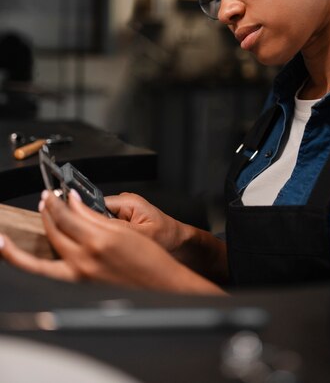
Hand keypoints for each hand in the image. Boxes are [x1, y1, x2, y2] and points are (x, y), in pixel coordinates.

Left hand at [0, 191, 223, 294]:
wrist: (161, 284)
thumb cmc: (149, 258)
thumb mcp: (123, 229)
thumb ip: (94, 216)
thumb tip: (75, 204)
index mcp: (98, 241)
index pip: (67, 215)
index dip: (57, 202)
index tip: (55, 194)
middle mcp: (84, 261)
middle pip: (53, 232)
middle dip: (46, 213)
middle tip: (44, 201)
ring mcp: (79, 277)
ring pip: (41, 261)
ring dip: (22, 248)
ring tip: (7, 239)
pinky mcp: (79, 287)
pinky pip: (49, 275)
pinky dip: (33, 268)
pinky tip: (23, 261)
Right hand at [104, 192, 185, 252]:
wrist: (177, 240)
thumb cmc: (167, 236)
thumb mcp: (144, 234)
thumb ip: (121, 229)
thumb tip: (99, 226)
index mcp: (128, 201)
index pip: (96, 205)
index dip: (92, 222)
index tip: (96, 237)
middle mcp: (124, 203)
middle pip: (97, 214)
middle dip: (101, 230)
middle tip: (116, 243)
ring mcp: (123, 211)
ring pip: (102, 223)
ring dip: (107, 235)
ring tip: (122, 244)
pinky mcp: (124, 219)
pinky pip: (109, 228)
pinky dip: (112, 237)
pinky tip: (122, 244)